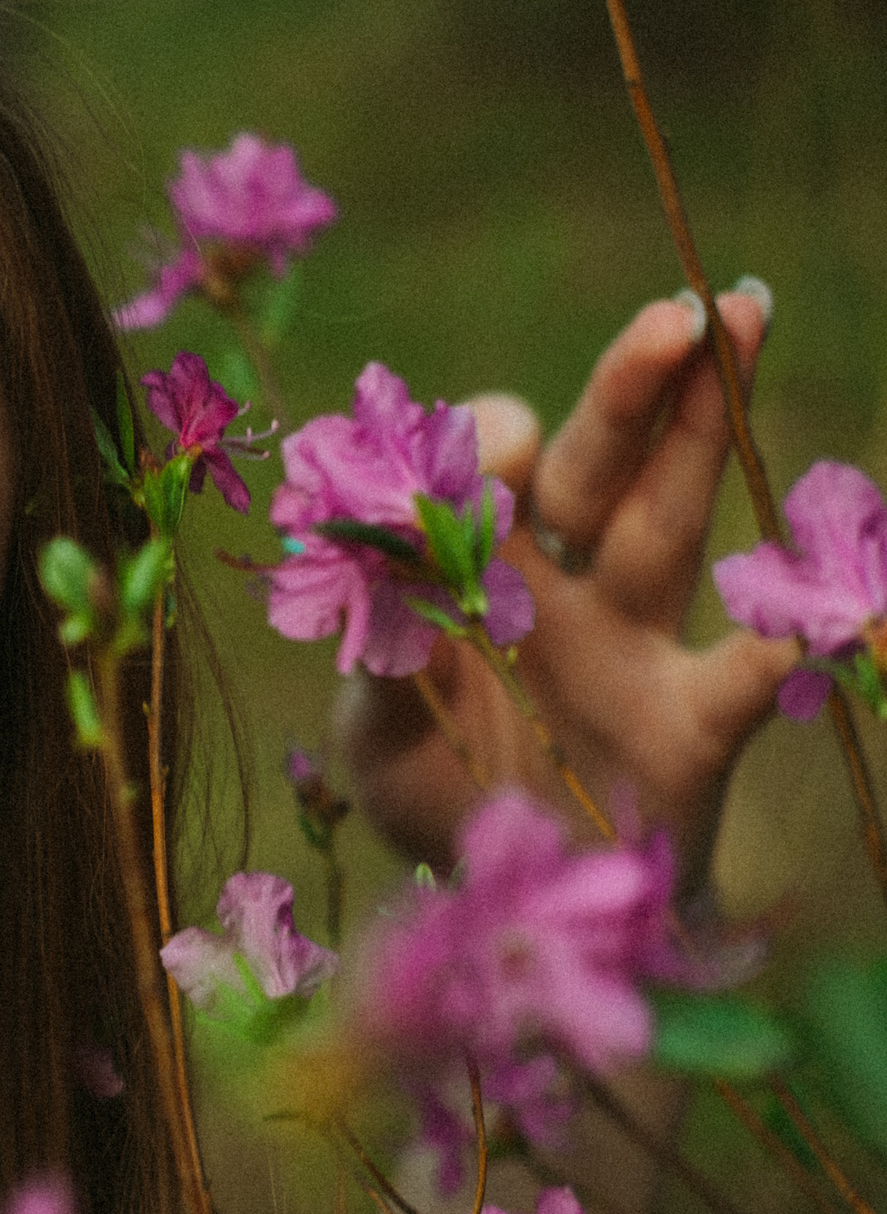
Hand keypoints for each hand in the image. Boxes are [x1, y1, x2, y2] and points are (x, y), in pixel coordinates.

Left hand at [338, 286, 796, 886]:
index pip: (485, 477)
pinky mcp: (696, 719)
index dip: (492, 446)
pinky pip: (757, 667)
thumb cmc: (437, 795)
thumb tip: (390, 610)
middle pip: (597, 468)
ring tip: (743, 318)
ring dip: (706, 430)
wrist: (519, 901)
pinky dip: (795, 633)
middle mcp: (559, 589)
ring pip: (673, 518)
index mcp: (472, 578)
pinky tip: (833, 596)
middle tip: (674, 311)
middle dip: (630, 389)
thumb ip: (381, 677)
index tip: (500, 451)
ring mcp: (636, 642)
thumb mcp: (380, 745)